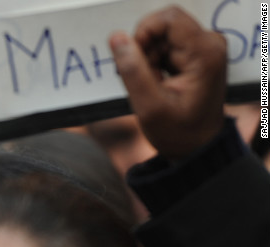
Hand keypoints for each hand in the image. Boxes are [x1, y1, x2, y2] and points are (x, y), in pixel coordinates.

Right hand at [110, 6, 226, 161]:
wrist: (196, 147)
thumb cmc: (177, 132)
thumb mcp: (149, 106)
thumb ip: (132, 70)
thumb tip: (117, 38)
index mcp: (205, 53)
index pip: (167, 19)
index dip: (143, 35)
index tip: (135, 62)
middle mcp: (210, 44)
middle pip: (163, 26)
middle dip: (143, 50)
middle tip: (141, 79)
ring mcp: (204, 47)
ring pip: (161, 36)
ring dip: (146, 58)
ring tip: (149, 85)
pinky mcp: (196, 53)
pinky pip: (165, 44)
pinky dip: (152, 61)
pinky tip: (155, 83)